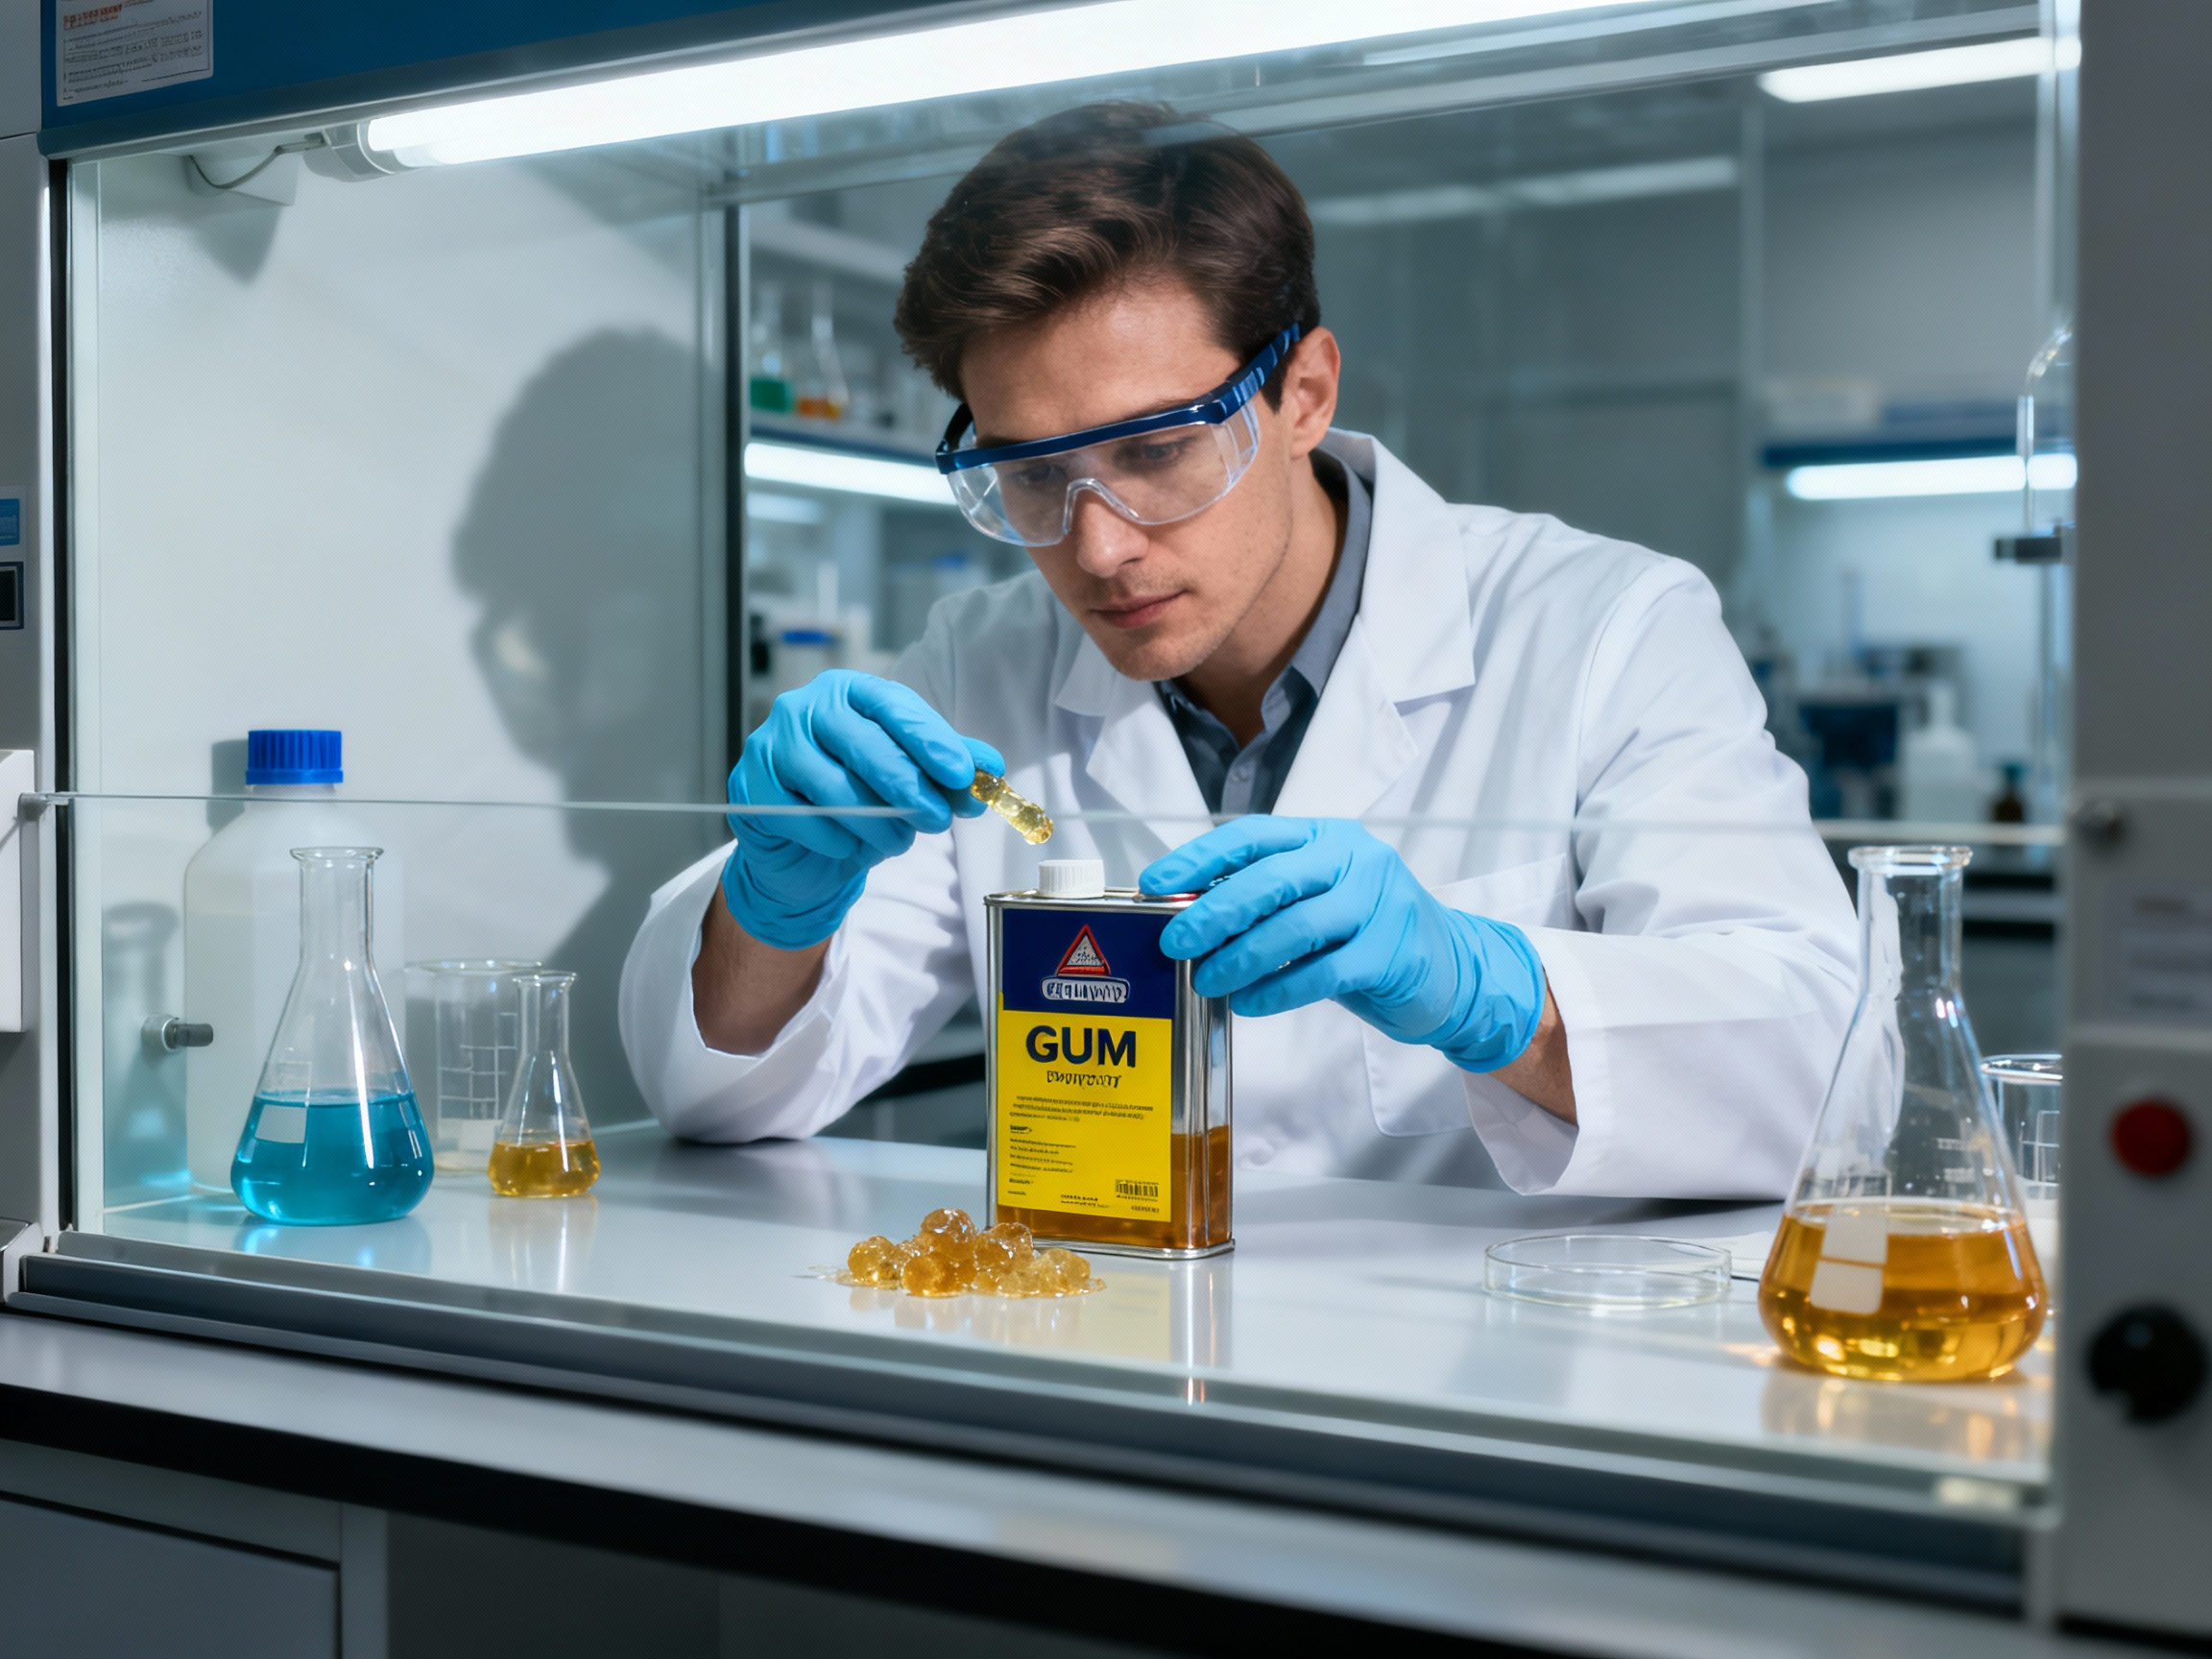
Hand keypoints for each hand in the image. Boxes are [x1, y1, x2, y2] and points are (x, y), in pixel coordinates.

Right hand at [723, 671, 1002, 949]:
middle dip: (909, 786)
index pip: (891, 705)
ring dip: (876, 823)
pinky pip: (805, 819)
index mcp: (847, 691)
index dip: (929, 739)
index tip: (962, 773)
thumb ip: (948, 768)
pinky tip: (850, 846)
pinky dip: (839, 841)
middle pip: (863, 744)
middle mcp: (803, 708)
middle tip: (939, 818)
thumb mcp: (910, 777)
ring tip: (898, 841)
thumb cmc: (857, 798)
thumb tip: (990, 768)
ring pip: (835, 788)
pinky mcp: (750, 787)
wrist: (801, 847)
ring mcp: (770, 745)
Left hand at [1140, 818, 1545, 1072]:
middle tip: (1175, 942)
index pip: (1253, 836)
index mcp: (1326, 837)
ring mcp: (1379, 904)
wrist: (1451, 969)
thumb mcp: (1317, 900)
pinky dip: (1278, 990)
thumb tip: (1188, 914)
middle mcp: (1355, 859)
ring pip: (1295, 926)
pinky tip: (1249, 1003)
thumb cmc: (1366, 934)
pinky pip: (1322, 972)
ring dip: (1241, 957)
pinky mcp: (1391, 952)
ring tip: (1208, 980)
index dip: (1200, 859)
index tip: (1157, 884)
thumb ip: (1266, 898)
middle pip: (1272, 879)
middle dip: (1214, 912)